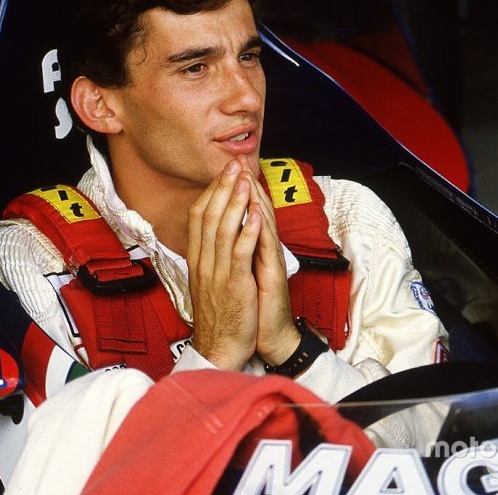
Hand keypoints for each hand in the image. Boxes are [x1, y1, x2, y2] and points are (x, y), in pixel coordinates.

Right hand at [186, 159, 262, 369]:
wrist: (220, 348)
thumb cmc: (219, 315)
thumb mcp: (207, 280)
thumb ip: (209, 255)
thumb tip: (214, 232)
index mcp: (197, 259)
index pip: (199, 217)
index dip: (211, 192)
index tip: (223, 174)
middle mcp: (203, 262)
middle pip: (208, 216)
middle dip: (222, 188)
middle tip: (233, 165)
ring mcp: (217, 273)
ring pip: (222, 229)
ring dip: (235, 202)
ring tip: (243, 180)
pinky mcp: (234, 285)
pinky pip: (238, 253)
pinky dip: (247, 231)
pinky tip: (254, 215)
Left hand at [237, 157, 300, 365]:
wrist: (267, 337)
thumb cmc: (252, 306)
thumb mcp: (238, 273)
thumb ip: (235, 251)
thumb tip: (223, 234)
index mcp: (251, 248)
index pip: (244, 212)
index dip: (234, 191)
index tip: (224, 170)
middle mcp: (262, 250)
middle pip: (256, 210)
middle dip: (244, 185)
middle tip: (237, 160)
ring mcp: (269, 261)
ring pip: (264, 223)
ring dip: (255, 197)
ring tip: (247, 175)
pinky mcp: (273, 274)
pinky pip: (267, 248)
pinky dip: (261, 229)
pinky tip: (257, 212)